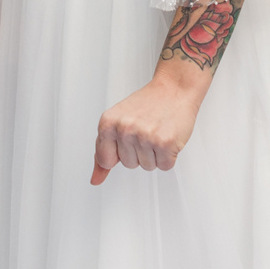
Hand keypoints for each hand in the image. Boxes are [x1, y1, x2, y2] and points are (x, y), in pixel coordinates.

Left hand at [91, 65, 207, 185]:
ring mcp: (145, 136)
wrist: (174, 89)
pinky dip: (169, 155)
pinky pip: (165, 166)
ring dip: (155, 154)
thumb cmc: (147, 105)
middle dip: (139, 152)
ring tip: (157, 131)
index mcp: (107, 123)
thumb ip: (103, 151)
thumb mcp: (117, 122)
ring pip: (147, 167)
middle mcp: (124, 129)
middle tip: (146, 130)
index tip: (127, 138)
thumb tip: (95, 179)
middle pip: (129, 165)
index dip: (119, 152)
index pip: (105, 160)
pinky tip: (167, 136)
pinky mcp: (165, 143)